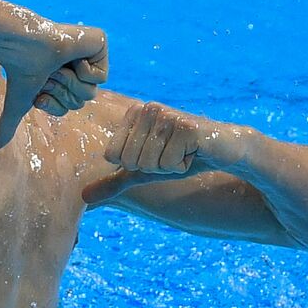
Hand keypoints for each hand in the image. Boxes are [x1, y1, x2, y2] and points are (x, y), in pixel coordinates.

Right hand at [0, 22, 107, 148]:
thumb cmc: (21, 71)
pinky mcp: (101, 44)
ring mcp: (90, 56)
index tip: (40, 90)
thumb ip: (8, 126)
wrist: (25, 43)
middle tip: (49, 74)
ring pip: (92, 92)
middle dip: (62, 92)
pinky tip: (72, 55)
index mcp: (63, 81)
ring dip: (70, 81)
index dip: (55, 104)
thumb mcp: (19, 103)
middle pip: (82, 101)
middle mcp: (77, 69)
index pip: (69, 108)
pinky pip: (102, 76)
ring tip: (58, 65)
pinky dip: (84, 70)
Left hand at [81, 102, 253, 204]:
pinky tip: (194, 152)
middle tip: (173, 154)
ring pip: (150, 164)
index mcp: (133, 114)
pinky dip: (183, 166)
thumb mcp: (144, 171)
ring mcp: (167, 115)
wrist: (224, 150)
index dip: (137, 165)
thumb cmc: (182, 156)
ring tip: (184, 152)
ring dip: (169, 167)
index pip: (114, 156)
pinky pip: (170, 164)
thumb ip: (114, 182)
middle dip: (154, 167)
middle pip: (132, 161)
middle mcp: (148, 109)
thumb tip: (83, 198)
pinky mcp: (186, 127)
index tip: (157, 154)